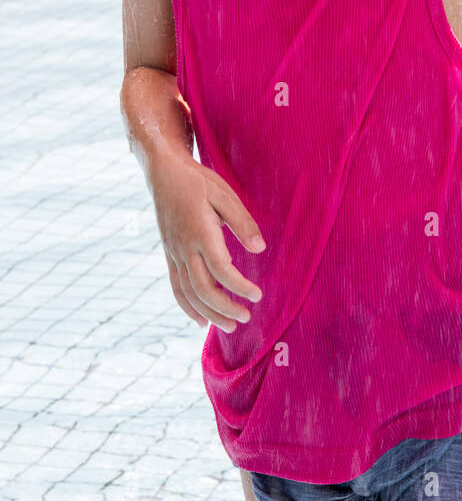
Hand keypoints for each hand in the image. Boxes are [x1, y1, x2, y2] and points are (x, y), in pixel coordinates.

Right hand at [150, 154, 265, 332]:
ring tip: (229, 326)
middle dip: (225, 308)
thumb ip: (242, 222)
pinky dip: (187, 306)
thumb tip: (259, 248)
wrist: (163, 173)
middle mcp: (184, 247)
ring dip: (209, 313)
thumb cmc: (198, 182)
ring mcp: (174, 253)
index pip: (221, 269)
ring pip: (189, 292)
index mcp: (200, 232)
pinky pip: (176, 287)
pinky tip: (200, 320)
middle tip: (246, 318)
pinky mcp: (169, 255)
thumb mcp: (225, 194)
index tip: (257, 295)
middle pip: (203, 288)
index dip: (239, 286)